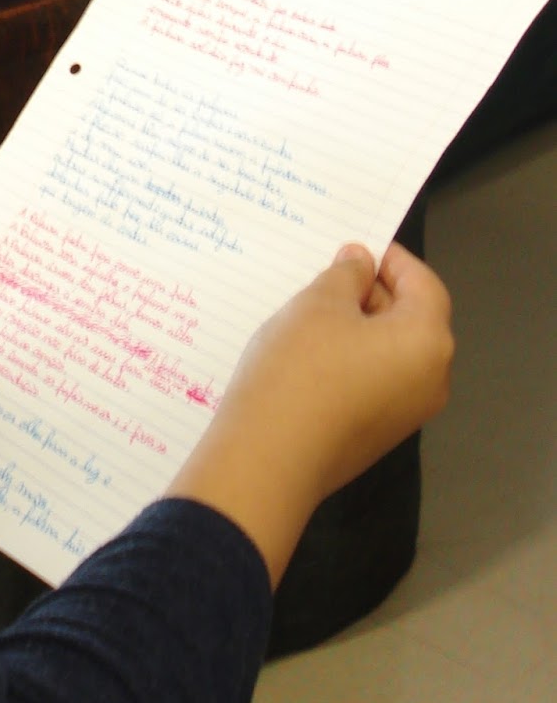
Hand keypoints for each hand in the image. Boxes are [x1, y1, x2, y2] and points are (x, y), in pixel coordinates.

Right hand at [168, 241, 453, 587]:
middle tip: (328, 273)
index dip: (390, 258)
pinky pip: (376, 380)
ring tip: (313, 310)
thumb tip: (361, 263)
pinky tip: (310, 351)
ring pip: (392, 351)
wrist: (270, 458)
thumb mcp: (318, 304)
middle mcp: (431, 380)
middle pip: (412, 319)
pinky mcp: (377, 434)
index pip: (423, 284)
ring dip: (360, 325)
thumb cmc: (300, 367)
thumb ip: (347, 275)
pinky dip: (353, 357)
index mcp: (428, 342)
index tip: (354, 244)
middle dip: (373, 291)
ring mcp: (406, 413)